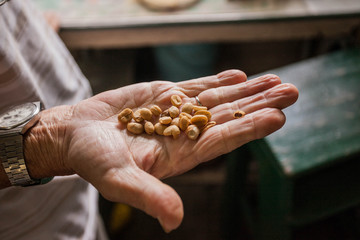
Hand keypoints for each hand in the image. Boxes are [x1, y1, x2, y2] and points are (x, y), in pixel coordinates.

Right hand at [25, 70, 297, 231]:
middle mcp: (184, 133)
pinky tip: (237, 76)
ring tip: (274, 79)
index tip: (277, 116)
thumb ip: (148, 196)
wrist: (75, 136)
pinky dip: (217, 80)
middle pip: (230, 116)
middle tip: (291, 91)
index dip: (249, 129)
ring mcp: (176, 112)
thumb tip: (175, 221)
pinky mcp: (163, 95)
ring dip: (247, 89)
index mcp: (180, 155)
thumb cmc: (93, 160)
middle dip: (260, 104)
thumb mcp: (118, 181)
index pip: (223, 140)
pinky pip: (196, 87)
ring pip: (218, 99)